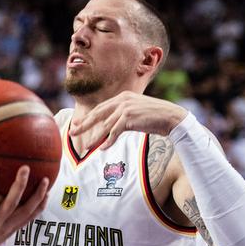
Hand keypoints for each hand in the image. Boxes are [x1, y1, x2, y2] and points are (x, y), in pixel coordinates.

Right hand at [0, 163, 48, 245]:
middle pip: (11, 206)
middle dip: (20, 187)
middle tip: (26, 168)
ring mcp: (4, 231)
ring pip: (25, 214)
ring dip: (37, 197)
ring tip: (47, 180)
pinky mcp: (10, 233)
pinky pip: (28, 220)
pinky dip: (37, 208)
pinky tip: (46, 195)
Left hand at [70, 91, 186, 150]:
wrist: (172, 117)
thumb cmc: (154, 117)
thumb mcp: (136, 112)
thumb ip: (122, 116)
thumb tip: (110, 126)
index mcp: (122, 96)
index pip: (100, 108)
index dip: (88, 117)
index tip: (77, 124)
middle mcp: (122, 100)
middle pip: (97, 114)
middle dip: (84, 125)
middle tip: (72, 133)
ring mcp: (125, 108)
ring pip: (104, 125)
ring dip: (95, 138)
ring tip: (86, 147)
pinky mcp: (129, 117)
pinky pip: (115, 132)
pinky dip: (108, 141)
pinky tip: (103, 148)